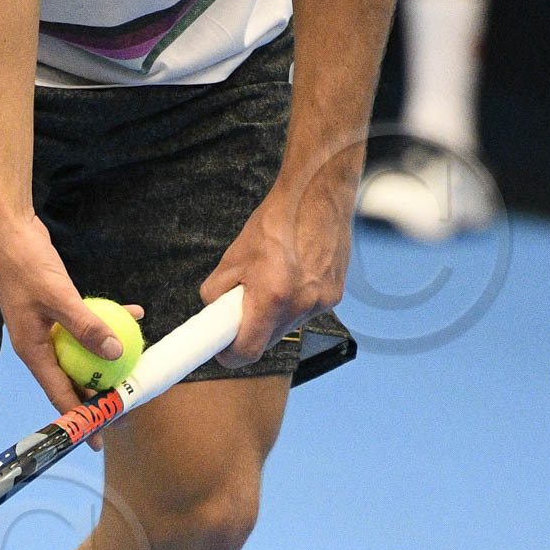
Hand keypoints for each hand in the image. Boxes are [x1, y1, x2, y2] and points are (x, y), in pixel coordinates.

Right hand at [0, 207, 142, 415]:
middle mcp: (39, 345)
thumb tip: (115, 352)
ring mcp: (48, 328)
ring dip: (107, 357)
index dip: (80, 418)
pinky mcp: (56, 309)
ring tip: (135, 365)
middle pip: (72, 379)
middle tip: (127, 401)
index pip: (59, 395)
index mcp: (32, 351)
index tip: (98, 438)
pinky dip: (107, 321)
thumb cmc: (24, 264)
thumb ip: (86, 325)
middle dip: (98, 392)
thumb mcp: (58, 296)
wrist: (8, 230)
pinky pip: (86, 324)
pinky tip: (133, 315)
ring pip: (82, 353)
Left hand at [200, 170, 354, 367]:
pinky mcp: (335, 295)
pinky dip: (294, 302)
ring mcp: (322, 302)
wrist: (317, 194)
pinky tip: (293, 275)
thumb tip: (214, 312)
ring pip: (288, 327)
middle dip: (252, 330)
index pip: (248, 350)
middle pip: (268, 341)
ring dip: (274, 315)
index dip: (231, 355)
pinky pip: (306, 312)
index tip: (223, 350)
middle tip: (241, 307)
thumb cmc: (275, 221)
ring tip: (271, 280)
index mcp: (273, 296)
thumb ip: (216, 291)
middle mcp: (302, 304)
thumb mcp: (233, 257)